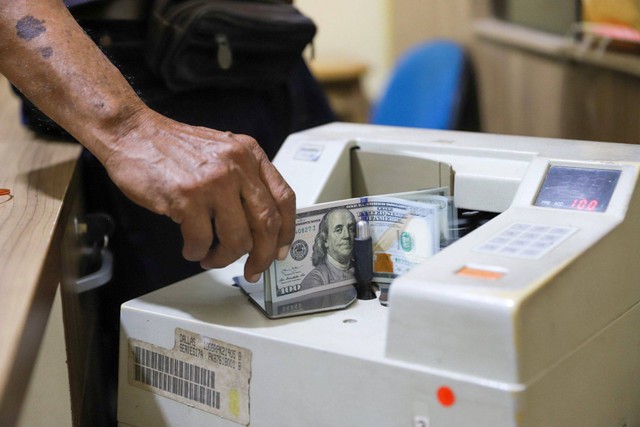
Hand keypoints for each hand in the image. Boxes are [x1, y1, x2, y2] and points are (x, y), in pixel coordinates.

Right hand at [102, 108, 295, 281]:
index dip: (286, 231)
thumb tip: (260, 225)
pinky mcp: (188, 197)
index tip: (280, 251)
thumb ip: (244, 179)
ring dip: (224, 258)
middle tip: (253, 269)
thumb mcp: (222, 152)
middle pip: (266, 223)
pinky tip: (191, 248)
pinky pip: (203, 240)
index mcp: (250, 155)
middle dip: (262, 255)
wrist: (134, 133)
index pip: (284, 198)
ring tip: (211, 258)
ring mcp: (214, 182)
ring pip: (238, 238)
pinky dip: (197, 252)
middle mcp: (237, 166)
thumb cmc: (174, 147)